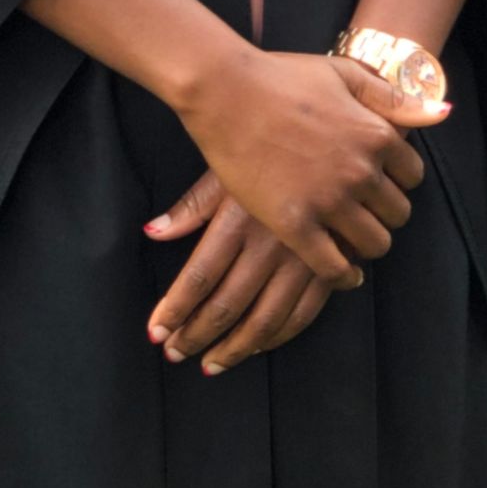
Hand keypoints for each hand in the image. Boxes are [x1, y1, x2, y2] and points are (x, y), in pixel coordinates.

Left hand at [146, 164, 413, 372]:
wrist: (333, 125)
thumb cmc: (269, 140)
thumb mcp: (226, 167)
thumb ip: (192, 206)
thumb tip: (153, 232)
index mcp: (238, 220)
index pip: (198, 279)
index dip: (175, 311)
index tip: (157, 333)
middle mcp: (269, 243)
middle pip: (226, 305)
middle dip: (197, 336)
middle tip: (176, 353)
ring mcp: (303, 257)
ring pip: (265, 319)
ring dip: (235, 346)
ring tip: (210, 362)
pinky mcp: (331, 262)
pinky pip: (305, 312)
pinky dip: (280, 335)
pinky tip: (258, 345)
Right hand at [158, 49, 443, 287]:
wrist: (225, 91)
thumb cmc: (282, 76)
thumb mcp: (344, 75)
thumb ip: (394, 98)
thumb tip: (441, 113)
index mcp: (377, 135)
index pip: (413, 176)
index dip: (396, 180)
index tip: (378, 181)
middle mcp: (361, 172)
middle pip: (398, 214)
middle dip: (384, 213)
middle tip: (363, 211)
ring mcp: (328, 201)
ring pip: (374, 244)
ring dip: (366, 244)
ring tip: (351, 238)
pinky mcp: (295, 225)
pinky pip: (334, 268)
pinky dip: (343, 275)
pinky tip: (341, 270)